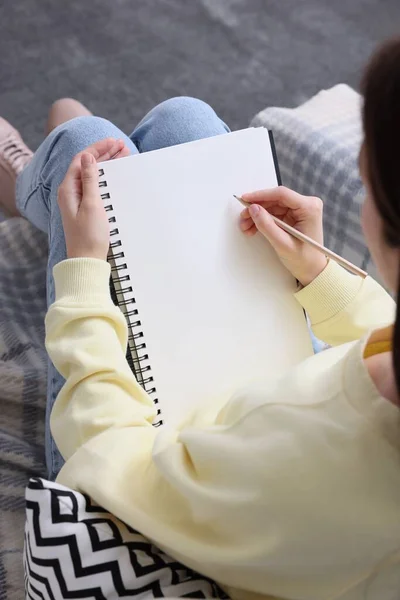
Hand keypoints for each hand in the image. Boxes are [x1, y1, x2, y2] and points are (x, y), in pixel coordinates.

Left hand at [58, 138, 129, 260]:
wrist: (87, 261)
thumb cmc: (89, 236)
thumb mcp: (92, 205)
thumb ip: (90, 179)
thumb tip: (88, 157)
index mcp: (68, 189)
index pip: (82, 159)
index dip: (98, 148)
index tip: (113, 142)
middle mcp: (70, 192)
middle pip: (86, 165)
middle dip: (103, 153)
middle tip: (121, 145)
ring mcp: (77, 200)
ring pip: (91, 174)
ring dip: (105, 164)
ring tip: (122, 154)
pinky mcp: (84, 208)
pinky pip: (94, 186)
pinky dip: (105, 177)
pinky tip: (114, 174)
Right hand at [239, 187, 327, 285]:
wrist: (313, 271)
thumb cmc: (303, 259)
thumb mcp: (282, 244)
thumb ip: (267, 226)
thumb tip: (253, 208)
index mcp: (309, 208)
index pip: (281, 194)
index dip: (260, 195)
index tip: (245, 199)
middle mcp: (306, 205)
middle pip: (275, 200)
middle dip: (257, 208)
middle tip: (242, 218)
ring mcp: (300, 210)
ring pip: (272, 207)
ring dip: (257, 215)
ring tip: (245, 227)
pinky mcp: (294, 216)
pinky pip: (275, 214)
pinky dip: (263, 220)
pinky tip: (253, 228)